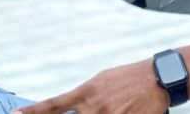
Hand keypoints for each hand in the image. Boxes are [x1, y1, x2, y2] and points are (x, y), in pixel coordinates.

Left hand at [15, 60, 169, 113]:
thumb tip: (70, 107)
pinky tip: (115, 111)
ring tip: (98, 108)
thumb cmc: (127, 78)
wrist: (157, 79)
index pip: (53, 105)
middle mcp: (93, 106)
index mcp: (85, 92)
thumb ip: (84, 97)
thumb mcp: (101, 81)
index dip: (32, 111)